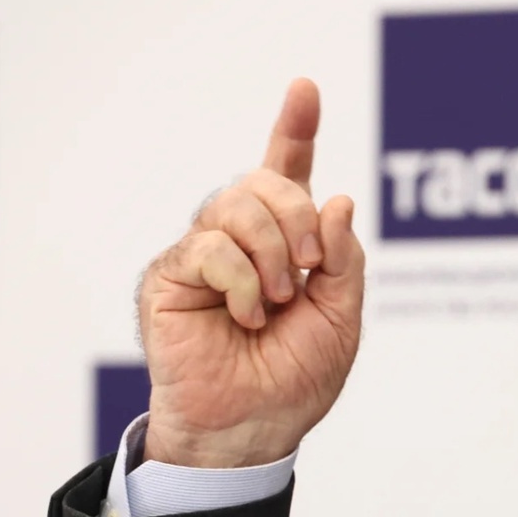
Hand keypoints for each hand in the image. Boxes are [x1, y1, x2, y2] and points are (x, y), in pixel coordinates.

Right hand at [138, 78, 364, 467]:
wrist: (257, 427)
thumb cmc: (297, 377)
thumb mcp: (342, 317)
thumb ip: (344, 260)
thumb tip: (338, 199)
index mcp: (287, 243)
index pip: (289, 175)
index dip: (295, 131)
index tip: (305, 89)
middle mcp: (244, 239)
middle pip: (268, 181)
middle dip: (300, 218)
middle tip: (310, 270)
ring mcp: (206, 253)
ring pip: (237, 203)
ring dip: (274, 253)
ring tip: (277, 302)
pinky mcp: (173, 274)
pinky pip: (212, 245)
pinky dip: (244, 282)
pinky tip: (248, 316)